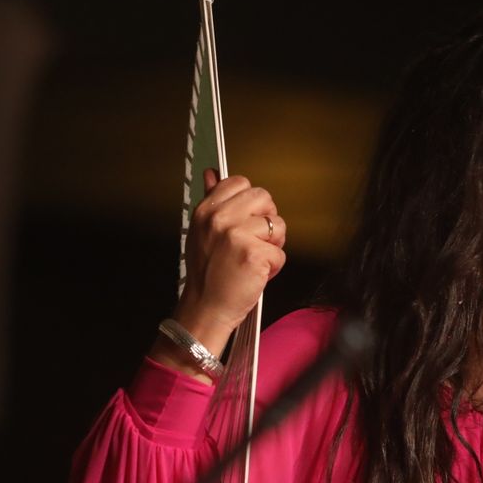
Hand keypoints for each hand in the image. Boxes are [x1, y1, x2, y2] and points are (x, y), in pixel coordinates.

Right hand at [170, 171, 286, 356]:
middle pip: (264, 197)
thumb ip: (211, 200)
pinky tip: (256, 274)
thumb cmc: (207, 275)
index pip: (240, 183)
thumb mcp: (201, 232)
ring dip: (272, 244)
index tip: (245, 221)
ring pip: (278, 224)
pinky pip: (280, 252)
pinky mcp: (254, 254)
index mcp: (206, 210)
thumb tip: (212, 173)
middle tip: (253, 241)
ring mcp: (237, 235)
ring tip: (254, 259)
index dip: (250, 203)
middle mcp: (219, 218)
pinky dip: (274, 267)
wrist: (205, 309)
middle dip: (266, 220)